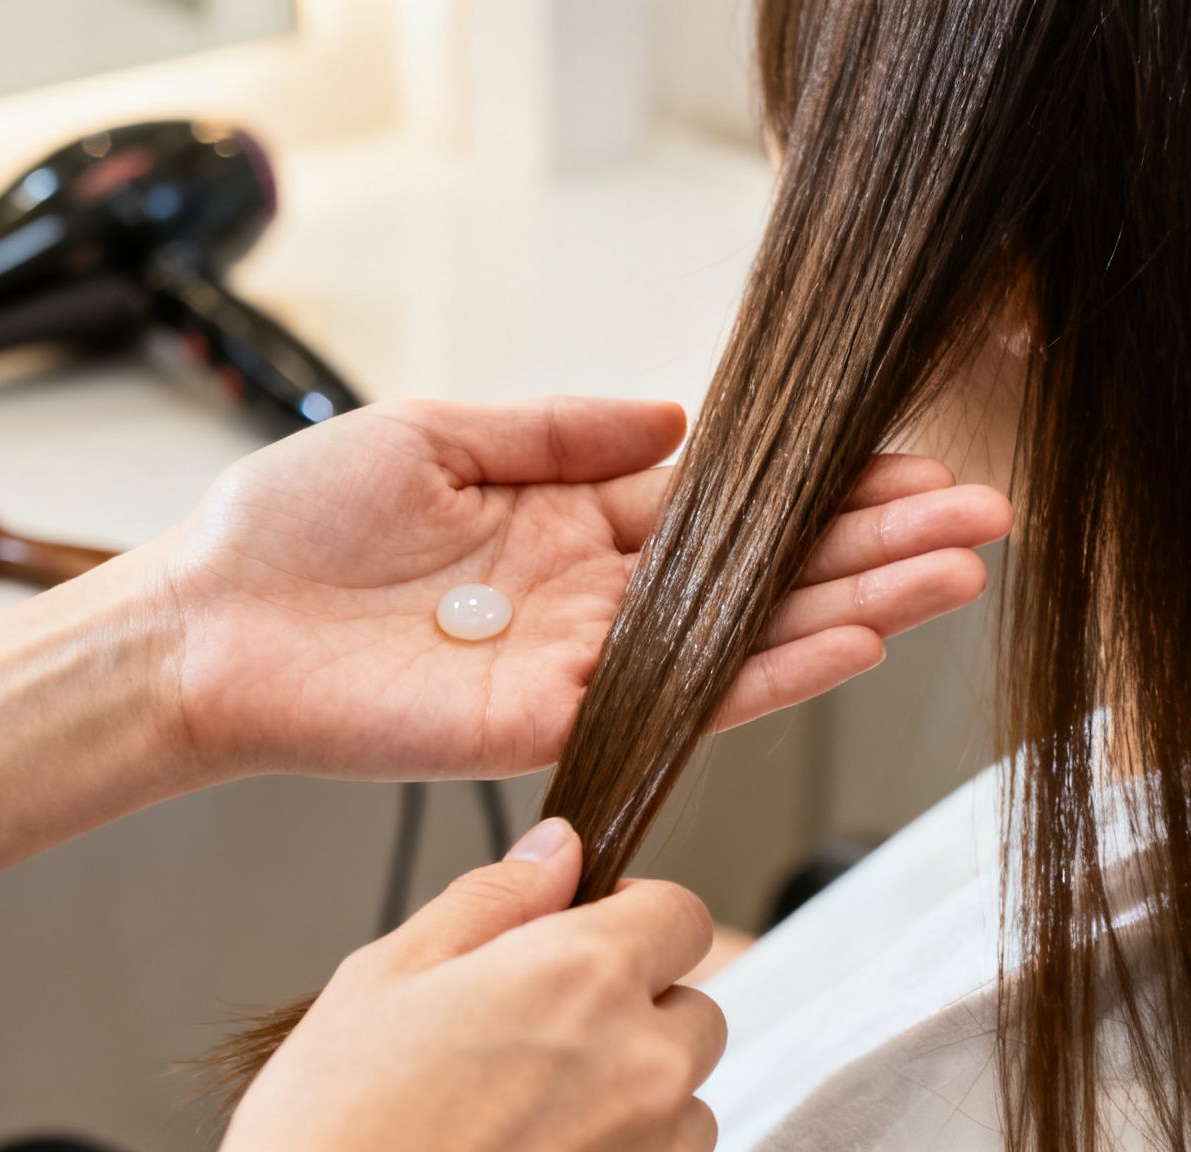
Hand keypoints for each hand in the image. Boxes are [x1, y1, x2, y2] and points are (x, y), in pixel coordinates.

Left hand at [157, 396, 1011, 778]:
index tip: (910, 459)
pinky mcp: (558, 717)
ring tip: (961, 570)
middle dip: (876, 543)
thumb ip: (563, 431)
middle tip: (983, 515)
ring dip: (861, 604)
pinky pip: (686, 696)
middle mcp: (599, 596)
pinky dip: (777, 668)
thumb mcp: (439, 432)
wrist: (208, 619)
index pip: (728, 503)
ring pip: (751, 634)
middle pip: (766, 569)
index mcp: (573, 520)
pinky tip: (859, 633)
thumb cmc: (297, 524)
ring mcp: (589, 660)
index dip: (818, 484)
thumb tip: (679, 416)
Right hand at [221, 818, 724, 1151]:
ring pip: (688, 1100)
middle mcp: (639, 1063)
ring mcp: (648, 1147)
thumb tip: (558, 850)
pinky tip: (543, 1149)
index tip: (587, 937)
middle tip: (545, 1034)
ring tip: (537, 1107)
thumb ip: (496, 898)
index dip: (634, 918)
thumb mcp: (389, 975)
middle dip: (638, 1010)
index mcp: (581, 976)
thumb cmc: (337, 1126)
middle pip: (696, 1012)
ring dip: (639, 1094)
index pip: (683, 915)